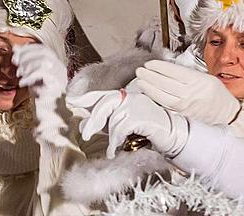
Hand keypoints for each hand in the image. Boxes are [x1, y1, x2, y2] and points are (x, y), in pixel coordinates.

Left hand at [12, 43, 66, 97]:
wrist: (48, 114)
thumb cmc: (40, 96)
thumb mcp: (31, 76)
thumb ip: (26, 63)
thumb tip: (16, 48)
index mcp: (56, 64)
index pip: (44, 48)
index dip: (28, 48)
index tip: (15, 53)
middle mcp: (60, 67)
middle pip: (45, 52)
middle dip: (26, 55)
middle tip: (15, 62)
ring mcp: (60, 75)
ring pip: (44, 60)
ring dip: (27, 65)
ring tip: (19, 74)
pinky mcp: (56, 83)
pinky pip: (43, 73)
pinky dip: (29, 77)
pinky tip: (22, 83)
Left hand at [69, 89, 187, 158]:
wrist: (173, 134)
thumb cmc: (148, 130)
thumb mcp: (123, 125)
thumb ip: (104, 123)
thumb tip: (81, 125)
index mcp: (128, 96)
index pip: (103, 94)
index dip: (86, 98)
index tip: (71, 101)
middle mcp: (132, 96)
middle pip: (106, 102)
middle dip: (93, 119)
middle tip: (86, 135)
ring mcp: (139, 104)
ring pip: (113, 117)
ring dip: (108, 135)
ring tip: (110, 148)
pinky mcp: (142, 116)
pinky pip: (121, 128)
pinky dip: (115, 141)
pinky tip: (115, 149)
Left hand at [135, 60, 239, 125]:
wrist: (227, 116)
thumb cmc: (218, 96)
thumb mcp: (208, 78)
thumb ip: (189, 74)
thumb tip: (168, 70)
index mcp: (199, 81)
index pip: (174, 72)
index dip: (159, 67)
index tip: (150, 64)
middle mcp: (191, 94)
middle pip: (165, 83)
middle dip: (150, 76)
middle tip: (140, 71)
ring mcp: (185, 107)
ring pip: (162, 96)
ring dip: (149, 88)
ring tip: (140, 81)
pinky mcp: (182, 117)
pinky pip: (165, 106)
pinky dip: (155, 99)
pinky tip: (149, 94)